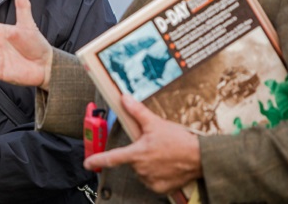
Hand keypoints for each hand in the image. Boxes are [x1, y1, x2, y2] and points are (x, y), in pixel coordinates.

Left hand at [83, 95, 201, 194]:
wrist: (200, 158)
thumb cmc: (178, 140)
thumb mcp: (156, 123)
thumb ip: (137, 112)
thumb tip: (124, 98)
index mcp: (137, 153)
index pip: (111, 158)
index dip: (97, 160)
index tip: (87, 163)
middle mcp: (141, 169)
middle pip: (132, 161)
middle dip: (138, 153)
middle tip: (153, 146)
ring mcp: (151, 180)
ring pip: (142, 171)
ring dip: (147, 164)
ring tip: (163, 155)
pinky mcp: (160, 188)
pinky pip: (152, 181)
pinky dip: (157, 174)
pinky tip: (166, 165)